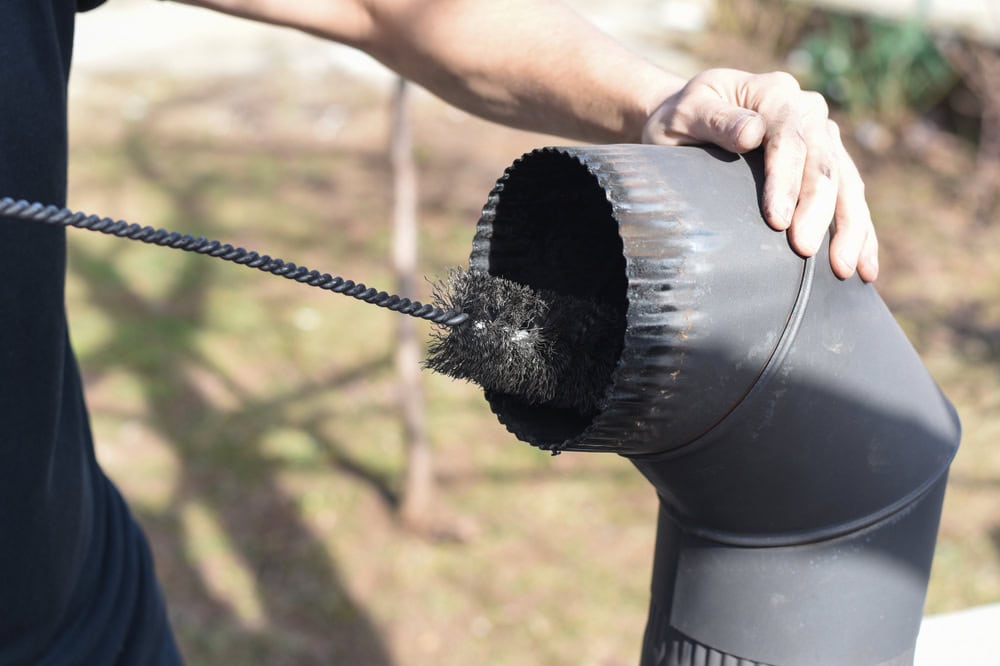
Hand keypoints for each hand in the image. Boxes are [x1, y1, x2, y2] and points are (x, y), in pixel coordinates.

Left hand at [642, 68, 877, 281]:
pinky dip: (860, 231)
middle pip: (822, 164)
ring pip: (846, 182)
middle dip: (818, 212)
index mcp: (775, 93)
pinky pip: (850, 195)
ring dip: (850, 228)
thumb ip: (716, 120)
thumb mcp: (687, 113)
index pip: (789, 140)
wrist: (688, 117)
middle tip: (805, 252)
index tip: (777, 221)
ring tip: (845, 269)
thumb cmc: (681, 117)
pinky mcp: (825, 160)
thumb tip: (752, 133)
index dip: (786, 182)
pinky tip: (864, 267)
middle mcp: (807, 110)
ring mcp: (821, 135)